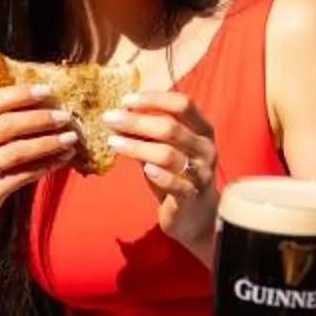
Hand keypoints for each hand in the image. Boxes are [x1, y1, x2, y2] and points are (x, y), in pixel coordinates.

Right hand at [0, 81, 78, 247]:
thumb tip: (40, 103)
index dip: (19, 94)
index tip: (47, 90)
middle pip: (5, 125)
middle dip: (40, 118)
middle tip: (65, 116)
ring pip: (16, 151)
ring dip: (47, 142)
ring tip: (70, 137)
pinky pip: (21, 176)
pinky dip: (45, 166)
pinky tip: (61, 159)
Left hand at [106, 91, 219, 259]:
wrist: (195, 216)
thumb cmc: (176, 175)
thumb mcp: (164, 149)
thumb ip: (147, 134)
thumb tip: (118, 115)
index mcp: (203, 130)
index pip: (183, 104)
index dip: (154, 99)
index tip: (126, 100)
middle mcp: (205, 149)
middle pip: (171, 128)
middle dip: (137, 121)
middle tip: (109, 118)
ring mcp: (201, 174)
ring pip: (168, 155)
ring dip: (137, 146)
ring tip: (112, 141)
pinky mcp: (192, 197)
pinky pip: (176, 184)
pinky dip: (159, 175)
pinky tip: (144, 169)